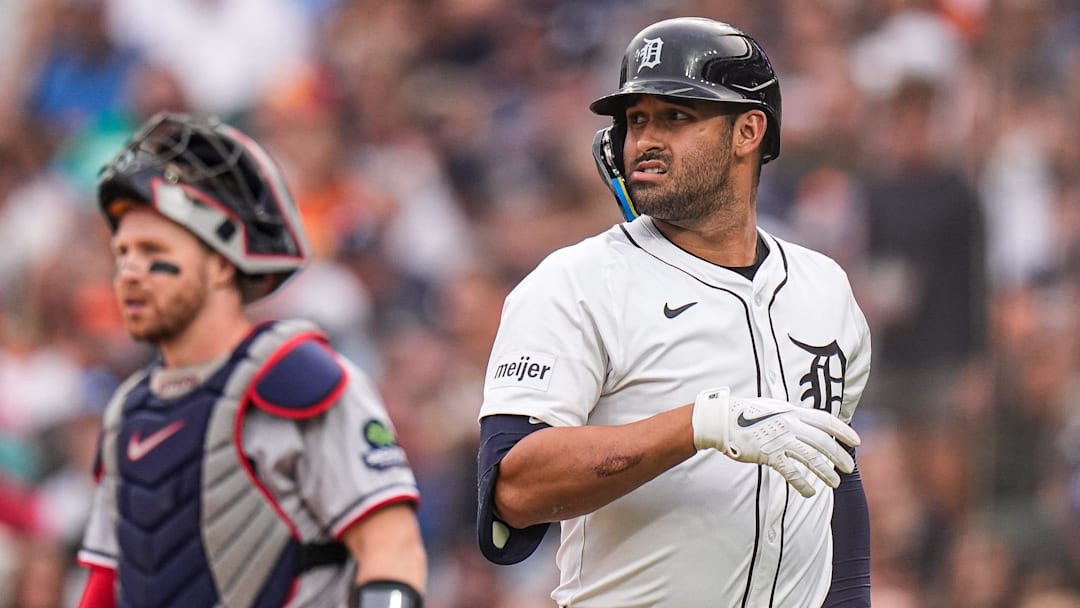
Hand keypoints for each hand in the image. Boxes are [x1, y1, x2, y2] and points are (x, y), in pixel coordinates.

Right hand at [691, 387, 859, 496]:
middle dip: (839, 456)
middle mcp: (790, 423)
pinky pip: (791, 471)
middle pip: (824, 441)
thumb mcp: (773, 408)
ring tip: (835, 483)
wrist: (721, 419)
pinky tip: (810, 492)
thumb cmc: (745, 413)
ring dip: (826, 472)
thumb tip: (804, 422)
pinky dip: (803, 483)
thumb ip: (790, 415)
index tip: (856, 441)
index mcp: (793, 411)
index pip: (826, 420)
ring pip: (812, 457)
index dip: (843, 431)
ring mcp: (780, 438)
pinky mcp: (768, 453)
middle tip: (848, 468)